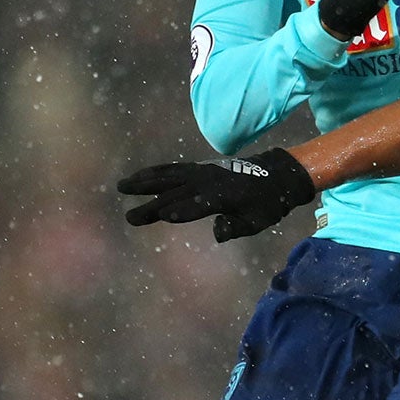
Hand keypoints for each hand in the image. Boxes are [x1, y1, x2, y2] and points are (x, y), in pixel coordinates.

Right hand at [118, 149, 316, 242]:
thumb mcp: (259, 220)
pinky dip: (155, 171)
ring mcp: (203, 172)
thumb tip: (217, 231)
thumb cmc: (268, 203)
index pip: (201, 205)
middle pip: (177, 193)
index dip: (184, 210)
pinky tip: (139, 176)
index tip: (164, 216)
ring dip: (145, 181)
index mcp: (227, 196)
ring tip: (123, 187)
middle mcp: (211, 181)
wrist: (277, 173)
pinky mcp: (200, 168)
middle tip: (130, 218)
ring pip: (170, 176)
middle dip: (153, 205)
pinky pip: (174, 168)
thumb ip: (237, 226)